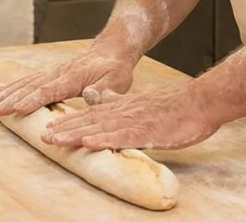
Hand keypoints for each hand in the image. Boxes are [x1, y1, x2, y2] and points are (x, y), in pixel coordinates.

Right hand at [0, 45, 137, 115]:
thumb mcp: (117, 81)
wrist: (112, 51)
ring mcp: (53, 72)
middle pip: (33, 86)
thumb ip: (104, 90)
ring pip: (28, 82)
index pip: (50, 90)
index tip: (17, 109)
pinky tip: (0, 91)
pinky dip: (13, 86)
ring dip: (9, 92)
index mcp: (74, 77)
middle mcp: (59, 72)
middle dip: (14, 98)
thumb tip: (90, 95)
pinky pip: (29, 80)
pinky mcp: (51, 73)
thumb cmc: (115, 69)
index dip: (33, 100)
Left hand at [41, 84, 219, 151]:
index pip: (92, 115)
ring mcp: (136, 122)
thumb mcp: (146, 105)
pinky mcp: (148, 132)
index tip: (50, 128)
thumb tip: (105, 105)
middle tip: (43, 136)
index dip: (70, 121)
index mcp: (125, 108)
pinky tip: (89, 144)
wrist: (202, 101)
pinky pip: (122, 137)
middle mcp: (126, 113)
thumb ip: (124, 106)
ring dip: (76, 134)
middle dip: (65, 129)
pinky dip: (104, 140)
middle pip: (90, 121)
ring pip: (101, 128)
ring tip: (55, 139)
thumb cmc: (177, 107)